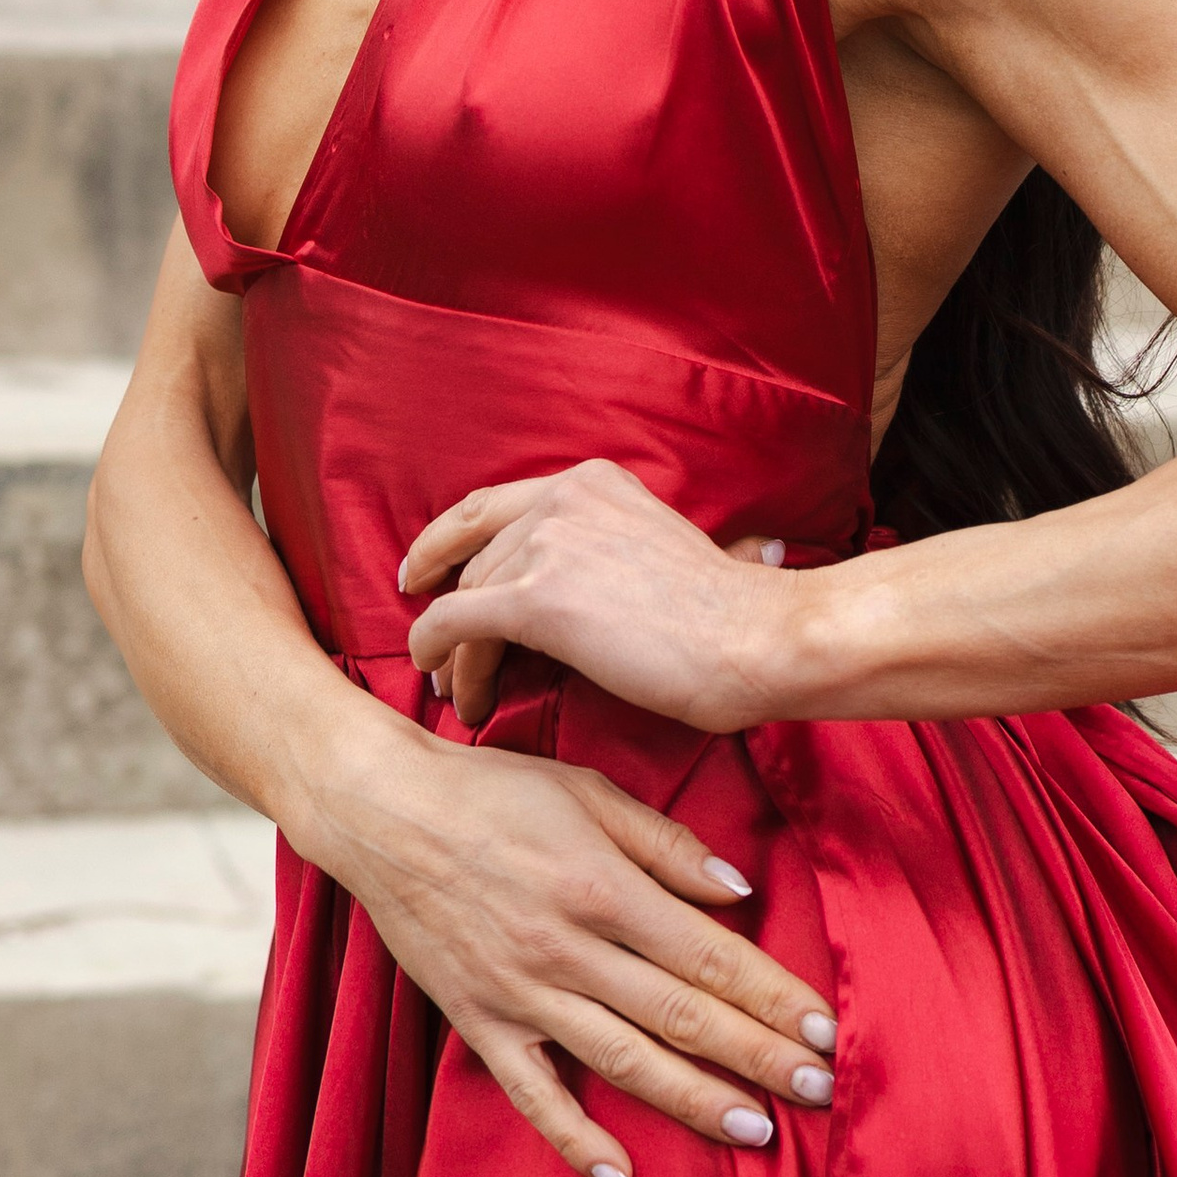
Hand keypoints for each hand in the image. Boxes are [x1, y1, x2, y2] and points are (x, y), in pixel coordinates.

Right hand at [293, 693, 837, 1176]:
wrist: (380, 812)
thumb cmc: (492, 792)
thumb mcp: (589, 793)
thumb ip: (668, 846)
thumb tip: (739, 891)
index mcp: (603, 888)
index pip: (709, 955)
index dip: (772, 996)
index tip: (825, 1028)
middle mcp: (568, 950)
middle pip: (681, 1015)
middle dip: (758, 1057)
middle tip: (822, 1091)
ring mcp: (521, 994)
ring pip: (622, 1061)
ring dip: (693, 1101)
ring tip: (755, 1131)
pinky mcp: (479, 1023)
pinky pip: (532, 1094)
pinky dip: (574, 1139)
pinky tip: (621, 1176)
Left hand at [401, 459, 798, 733]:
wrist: (755, 638)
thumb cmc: (725, 614)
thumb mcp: (656, 547)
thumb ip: (604, 548)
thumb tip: (570, 589)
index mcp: (591, 481)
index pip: (490, 506)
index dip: (444, 542)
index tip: (422, 574)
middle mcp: (561, 499)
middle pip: (475, 560)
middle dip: (448, 610)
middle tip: (439, 658)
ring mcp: (547, 544)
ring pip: (464, 599)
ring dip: (454, 654)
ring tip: (460, 695)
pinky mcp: (537, 599)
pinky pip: (456, 624)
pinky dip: (438, 654)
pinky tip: (444, 682)